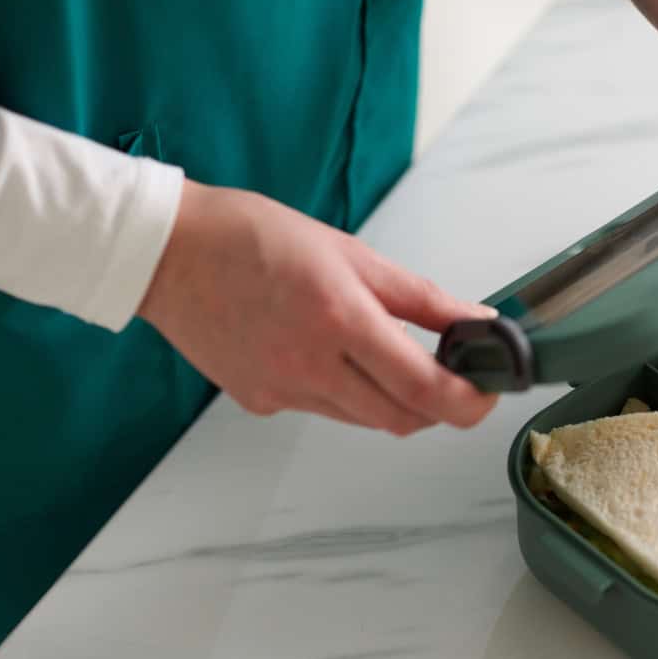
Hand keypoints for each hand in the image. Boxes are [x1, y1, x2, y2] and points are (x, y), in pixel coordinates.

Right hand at [138, 180, 497, 434]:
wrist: (169, 253)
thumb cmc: (254, 238)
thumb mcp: (352, 253)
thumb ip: (420, 297)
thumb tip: (474, 319)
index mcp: (340, 320)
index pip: (425, 389)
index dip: (469, 402)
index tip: (488, 391)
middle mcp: (311, 367)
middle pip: (401, 420)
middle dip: (437, 406)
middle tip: (450, 376)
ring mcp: (282, 392)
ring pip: (362, 419)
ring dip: (390, 399)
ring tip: (383, 354)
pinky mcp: (259, 402)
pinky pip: (320, 410)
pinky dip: (341, 392)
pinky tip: (323, 352)